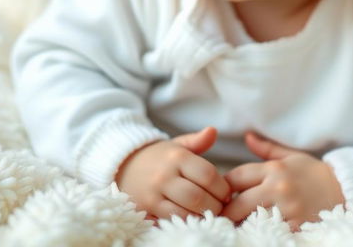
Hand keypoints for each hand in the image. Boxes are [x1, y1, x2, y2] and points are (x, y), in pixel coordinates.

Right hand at [116, 126, 230, 220]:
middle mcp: (165, 175)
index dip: (222, 187)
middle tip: (221, 206)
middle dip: (215, 205)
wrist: (125, 165)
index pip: (207, 174)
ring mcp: (154, 193)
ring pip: (185, 212)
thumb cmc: (160, 156)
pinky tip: (193, 218)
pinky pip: (171, 220)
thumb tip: (213, 131)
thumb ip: (197, 140)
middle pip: (198, 197)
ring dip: (202, 216)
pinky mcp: (146, 209)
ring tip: (209, 213)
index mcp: (177, 156)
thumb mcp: (177, 144)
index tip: (227, 193)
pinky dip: (186, 221)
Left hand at [221, 131, 345, 230]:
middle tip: (222, 214)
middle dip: (227, 210)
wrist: (344, 190)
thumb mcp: (290, 156)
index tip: (221, 193)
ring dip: (241, 223)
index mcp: (274, 169)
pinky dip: (260, 233)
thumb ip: (266, 149)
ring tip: (234, 224)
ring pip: (251, 220)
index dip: (225, 186)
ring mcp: (287, 209)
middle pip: (238, 203)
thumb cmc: (314, 173)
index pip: (237, 177)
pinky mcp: (296, 227)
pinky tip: (256, 231)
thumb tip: (247, 137)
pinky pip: (269, 232)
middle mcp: (278, 189)